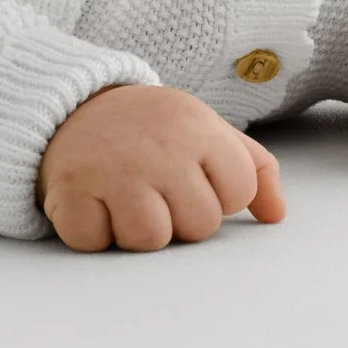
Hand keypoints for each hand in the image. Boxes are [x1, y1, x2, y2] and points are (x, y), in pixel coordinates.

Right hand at [35, 83, 286, 252]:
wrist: (72, 105)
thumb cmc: (151, 129)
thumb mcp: (206, 130)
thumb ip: (253, 168)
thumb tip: (276, 215)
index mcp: (198, 127)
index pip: (238, 193)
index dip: (217, 194)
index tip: (191, 174)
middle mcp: (160, 147)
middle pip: (199, 226)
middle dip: (178, 216)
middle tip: (153, 186)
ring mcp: (114, 169)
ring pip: (150, 240)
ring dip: (135, 229)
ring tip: (123, 196)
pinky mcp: (71, 190)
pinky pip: (96, 242)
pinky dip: (92, 231)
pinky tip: (92, 200)